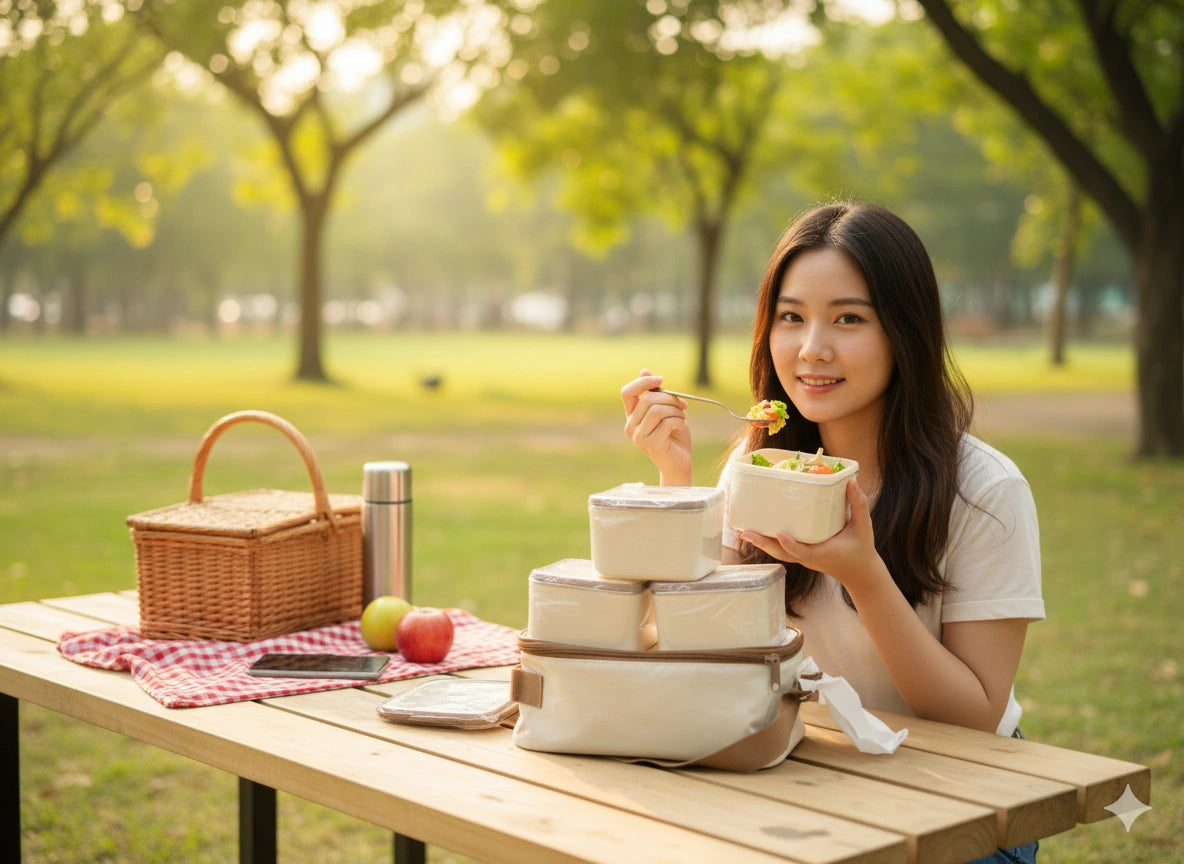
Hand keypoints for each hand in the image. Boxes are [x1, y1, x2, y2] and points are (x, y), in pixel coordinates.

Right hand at [620, 369, 692, 485]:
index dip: (643, 382)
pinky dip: (679, 420)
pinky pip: (666, 422)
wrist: (680, 463)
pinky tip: (682, 425)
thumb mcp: (666, 410)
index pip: (627, 392)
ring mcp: (638, 437)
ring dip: (676, 410)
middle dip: (670, 398)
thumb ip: (656, 393)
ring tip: (683, 417)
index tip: (661, 380)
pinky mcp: (650, 444)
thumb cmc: (674, 436)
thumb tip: (643, 370)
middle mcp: (630, 426)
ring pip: (657, 410)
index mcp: (631, 416)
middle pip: (647, 399)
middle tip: (682, 405)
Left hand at [740, 479, 887, 593]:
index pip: (803, 551)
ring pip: (779, 553)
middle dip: (764, 544)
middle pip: (782, 553)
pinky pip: (782, 550)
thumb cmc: (861, 548)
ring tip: (744, 531)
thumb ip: (858, 504)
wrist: (858, 572)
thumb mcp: (864, 527)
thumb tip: (852, 482)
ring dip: (761, 543)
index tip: (780, 534)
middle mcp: (809, 558)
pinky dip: (768, 542)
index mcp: (822, 553)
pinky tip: (756, 531)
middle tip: (746, 533)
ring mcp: (803, 559)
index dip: (790, 544)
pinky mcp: (801, 555)